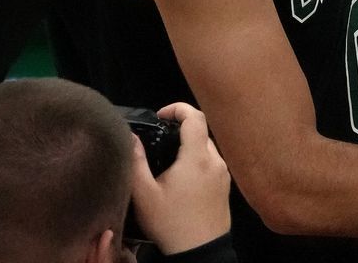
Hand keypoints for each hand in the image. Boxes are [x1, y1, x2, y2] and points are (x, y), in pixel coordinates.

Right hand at [129, 103, 231, 254]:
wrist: (200, 252)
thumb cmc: (171, 224)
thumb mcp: (145, 195)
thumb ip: (136, 162)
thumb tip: (131, 138)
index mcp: (197, 158)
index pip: (195, 116)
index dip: (177, 108)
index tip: (160, 116)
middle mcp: (215, 161)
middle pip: (201, 130)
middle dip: (180, 129)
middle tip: (159, 139)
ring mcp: (224, 174)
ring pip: (207, 147)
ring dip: (189, 146)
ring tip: (168, 161)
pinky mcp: (225, 186)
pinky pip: (212, 162)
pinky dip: (197, 160)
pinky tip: (181, 178)